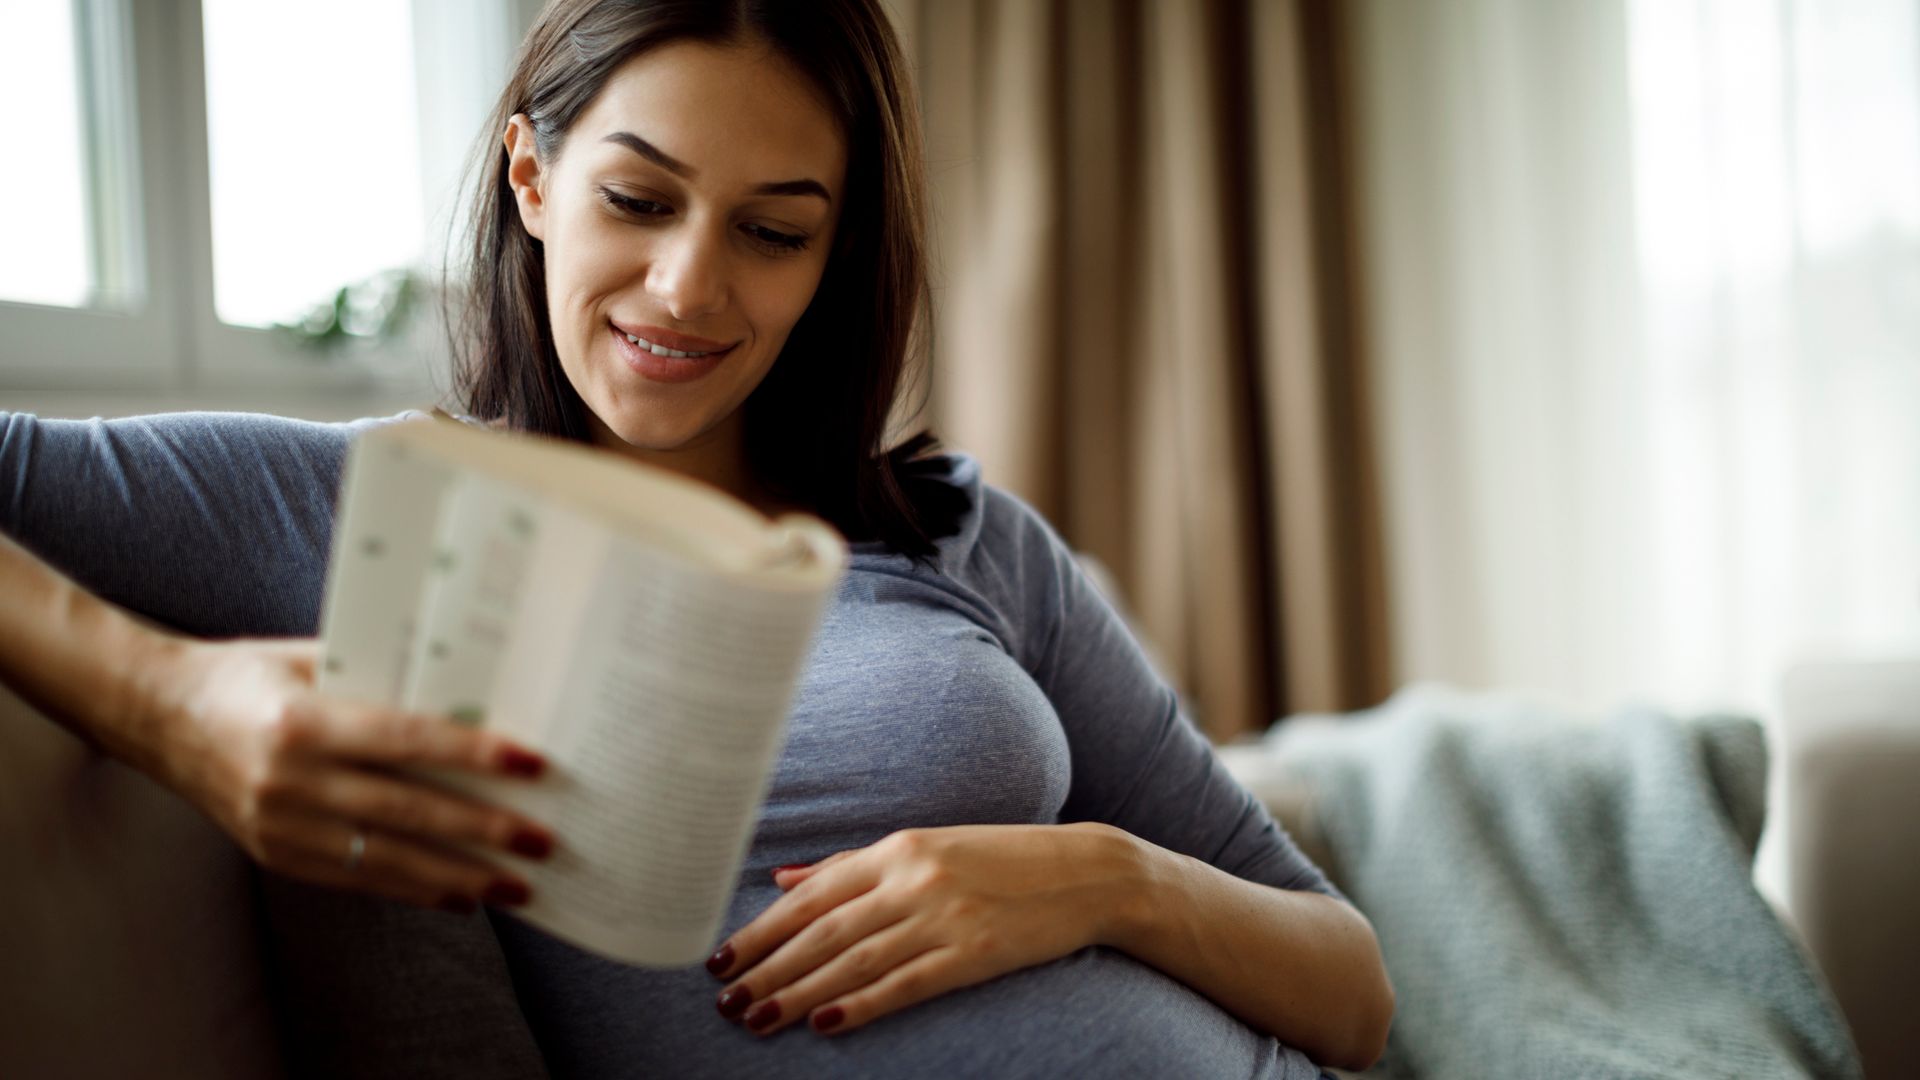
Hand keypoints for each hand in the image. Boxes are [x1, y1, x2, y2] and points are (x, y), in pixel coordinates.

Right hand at [144, 635, 556, 913]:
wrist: (157, 716)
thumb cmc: (247, 674)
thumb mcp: (309, 658)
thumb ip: (380, 675)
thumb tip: (470, 688)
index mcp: (303, 721)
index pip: (407, 739)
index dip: (473, 754)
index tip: (531, 764)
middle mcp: (291, 781)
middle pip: (407, 809)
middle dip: (483, 830)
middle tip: (541, 841)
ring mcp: (281, 826)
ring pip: (387, 858)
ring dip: (460, 877)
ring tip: (516, 887)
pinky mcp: (275, 855)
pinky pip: (357, 879)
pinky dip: (413, 890)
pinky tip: (460, 897)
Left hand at [705, 822, 1140, 1036]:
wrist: (1086, 873)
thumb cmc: (1001, 859)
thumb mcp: (926, 847)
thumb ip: (853, 865)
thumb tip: (783, 879)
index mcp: (899, 847)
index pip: (812, 893)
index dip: (761, 928)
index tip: (719, 957)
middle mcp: (914, 878)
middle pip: (823, 930)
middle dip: (767, 966)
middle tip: (724, 999)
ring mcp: (944, 916)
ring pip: (853, 960)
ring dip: (797, 992)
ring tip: (755, 1018)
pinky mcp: (973, 954)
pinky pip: (905, 984)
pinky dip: (860, 1005)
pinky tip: (823, 1024)